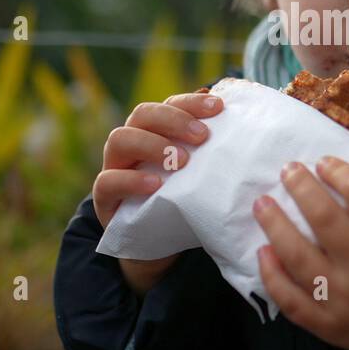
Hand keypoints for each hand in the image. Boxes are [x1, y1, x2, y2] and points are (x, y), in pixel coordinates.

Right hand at [93, 92, 223, 294]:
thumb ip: (212, 153)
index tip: (219, 108)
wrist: (159, 247)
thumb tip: (244, 127)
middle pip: (142, 113)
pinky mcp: (105, 199)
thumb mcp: (201, 176)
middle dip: (174, 119)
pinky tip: (156, 184)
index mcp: (155, 131)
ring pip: (120, 139)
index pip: (169, 104)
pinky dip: (131, 180)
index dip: (191, 103)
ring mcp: (114, 167)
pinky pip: (107, 182)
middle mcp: (132, 142)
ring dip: (152, 144)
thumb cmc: (183, 203)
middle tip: (202, 136)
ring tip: (181, 161)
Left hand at [252, 156, 348, 349]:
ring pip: (298, 257)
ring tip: (262, 204)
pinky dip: (272, 275)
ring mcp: (344, 300)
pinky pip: (290, 299)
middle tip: (287, 170)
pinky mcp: (328, 325)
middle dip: (301, 188)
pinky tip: (263, 252)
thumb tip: (329, 177)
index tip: (324, 163)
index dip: (338, 171)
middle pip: (324, 219)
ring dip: (274, 225)